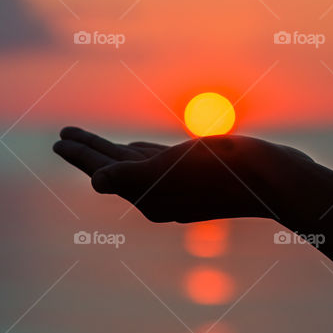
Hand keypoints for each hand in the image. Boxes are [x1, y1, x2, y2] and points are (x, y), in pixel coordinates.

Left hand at [53, 127, 314, 222]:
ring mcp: (181, 183)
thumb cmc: (221, 172)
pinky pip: (160, 161)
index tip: (59, 139)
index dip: (81, 154)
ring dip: (111, 150)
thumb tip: (96, 182)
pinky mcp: (202, 171)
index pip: (105, 171)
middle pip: (114, 168)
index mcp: (148, 196)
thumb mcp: (170, 171)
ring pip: (136, 163)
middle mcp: (161, 193)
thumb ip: (128, 175)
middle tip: (62, 135)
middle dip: (89, 151)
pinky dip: (141, 153)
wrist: (274, 179)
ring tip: (90, 140)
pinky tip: (134, 147)